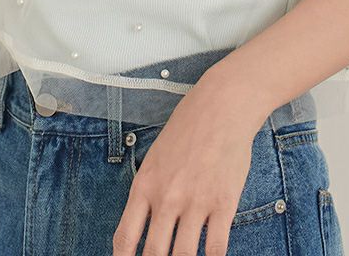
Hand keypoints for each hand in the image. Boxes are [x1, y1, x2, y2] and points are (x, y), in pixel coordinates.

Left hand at [112, 68, 262, 255]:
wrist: (221, 107)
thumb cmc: (187, 129)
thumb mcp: (156, 158)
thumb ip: (149, 193)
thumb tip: (144, 229)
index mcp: (145, 185)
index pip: (125, 239)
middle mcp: (167, 198)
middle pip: (154, 255)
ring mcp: (195, 202)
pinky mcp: (223, 203)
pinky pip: (215, 249)